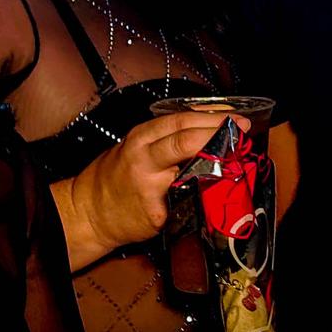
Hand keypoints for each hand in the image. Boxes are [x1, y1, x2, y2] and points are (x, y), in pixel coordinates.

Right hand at [57, 111, 248, 265]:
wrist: (89, 212)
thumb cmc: (118, 175)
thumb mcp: (138, 146)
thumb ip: (168, 137)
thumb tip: (212, 126)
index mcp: (141, 138)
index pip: (181, 121)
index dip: (212, 118)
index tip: (237, 118)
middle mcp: (143, 159)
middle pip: (185, 140)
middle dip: (218, 134)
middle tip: (242, 131)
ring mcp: (149, 187)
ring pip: (190, 171)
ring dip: (218, 164)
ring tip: (237, 158)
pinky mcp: (156, 214)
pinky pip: (186, 202)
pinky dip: (204, 196)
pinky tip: (218, 191)